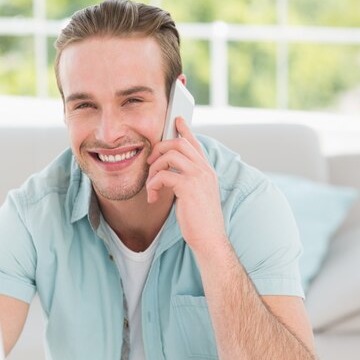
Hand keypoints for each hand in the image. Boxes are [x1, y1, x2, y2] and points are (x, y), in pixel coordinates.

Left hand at [146, 117, 227, 252]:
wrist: (209, 239)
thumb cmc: (200, 221)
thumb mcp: (196, 196)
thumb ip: (188, 181)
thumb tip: (170, 174)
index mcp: (207, 171)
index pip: (196, 143)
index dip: (185, 129)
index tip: (177, 120)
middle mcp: (205, 170)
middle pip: (179, 143)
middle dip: (159, 149)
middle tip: (150, 164)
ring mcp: (198, 177)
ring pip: (170, 155)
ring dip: (154, 169)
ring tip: (151, 186)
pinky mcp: (189, 187)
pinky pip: (163, 175)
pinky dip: (153, 185)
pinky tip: (153, 198)